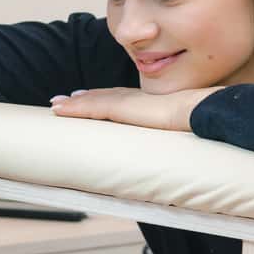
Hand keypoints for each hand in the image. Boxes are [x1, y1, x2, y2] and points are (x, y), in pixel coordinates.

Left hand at [49, 87, 221, 130]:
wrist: (198, 112)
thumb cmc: (197, 121)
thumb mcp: (180, 131)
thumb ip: (174, 137)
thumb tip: (178, 157)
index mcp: (148, 104)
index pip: (120, 100)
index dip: (103, 99)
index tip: (88, 98)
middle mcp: (134, 99)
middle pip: (102, 97)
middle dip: (82, 98)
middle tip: (63, 99)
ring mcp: (126, 102)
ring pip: (92, 101)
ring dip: (72, 103)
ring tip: (56, 104)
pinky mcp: (119, 108)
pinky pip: (90, 107)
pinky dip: (73, 107)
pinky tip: (59, 108)